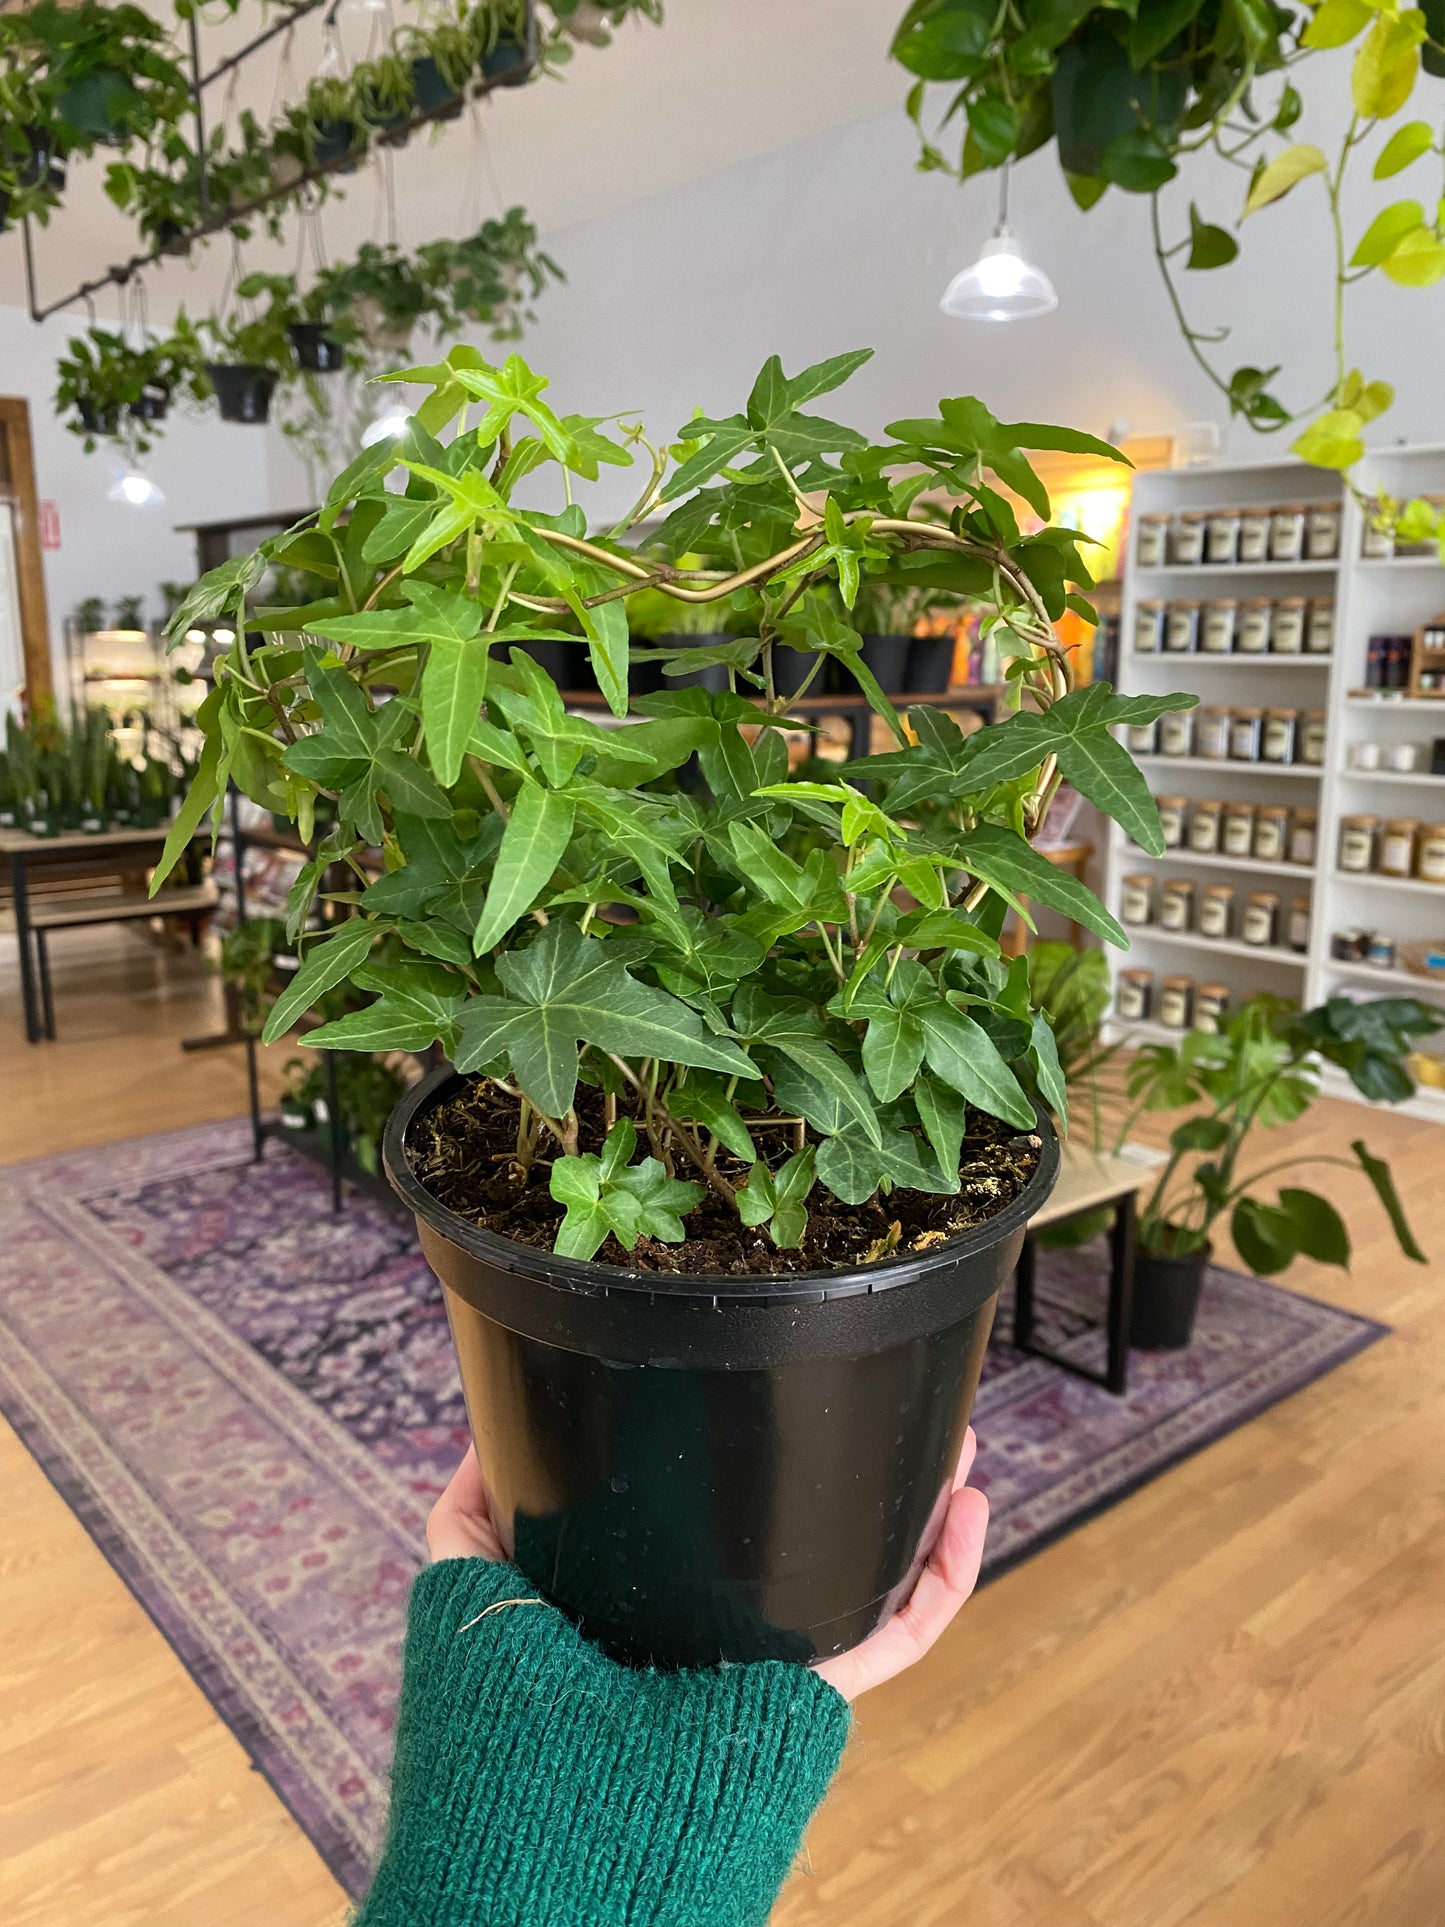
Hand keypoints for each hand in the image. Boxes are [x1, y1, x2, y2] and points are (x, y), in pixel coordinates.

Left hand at [425, 1429, 988, 1704]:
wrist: (541, 1849)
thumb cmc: (498, 1735)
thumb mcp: (473, 1600)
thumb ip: (473, 1520)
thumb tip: (487, 1432)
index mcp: (657, 1607)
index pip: (724, 1525)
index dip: (768, 1460)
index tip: (793, 1387)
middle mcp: (721, 1636)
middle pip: (814, 1539)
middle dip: (864, 1476)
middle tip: (897, 1403)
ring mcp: (774, 1670)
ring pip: (871, 1579)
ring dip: (925, 1510)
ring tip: (960, 1442)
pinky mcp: (814, 1703)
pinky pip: (895, 1639)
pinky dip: (941, 1580)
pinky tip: (963, 1511)